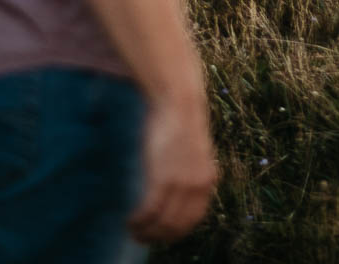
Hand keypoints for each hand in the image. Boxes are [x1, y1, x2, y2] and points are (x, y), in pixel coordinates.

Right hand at [128, 90, 218, 243]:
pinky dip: (138, 221)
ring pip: (162, 223)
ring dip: (145, 232)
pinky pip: (149, 211)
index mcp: (208, 180)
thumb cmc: (181, 122)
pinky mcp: (163, 178)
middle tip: (142, 237)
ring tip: (134, 231)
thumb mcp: (194, 151)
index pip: (194, 219)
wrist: (179, 101)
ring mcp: (181, 184)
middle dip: (159, 236)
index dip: (176, 230)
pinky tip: (130, 221)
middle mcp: (198, 186)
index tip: (162, 232)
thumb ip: (191, 171)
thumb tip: (178, 187)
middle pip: (177, 226)